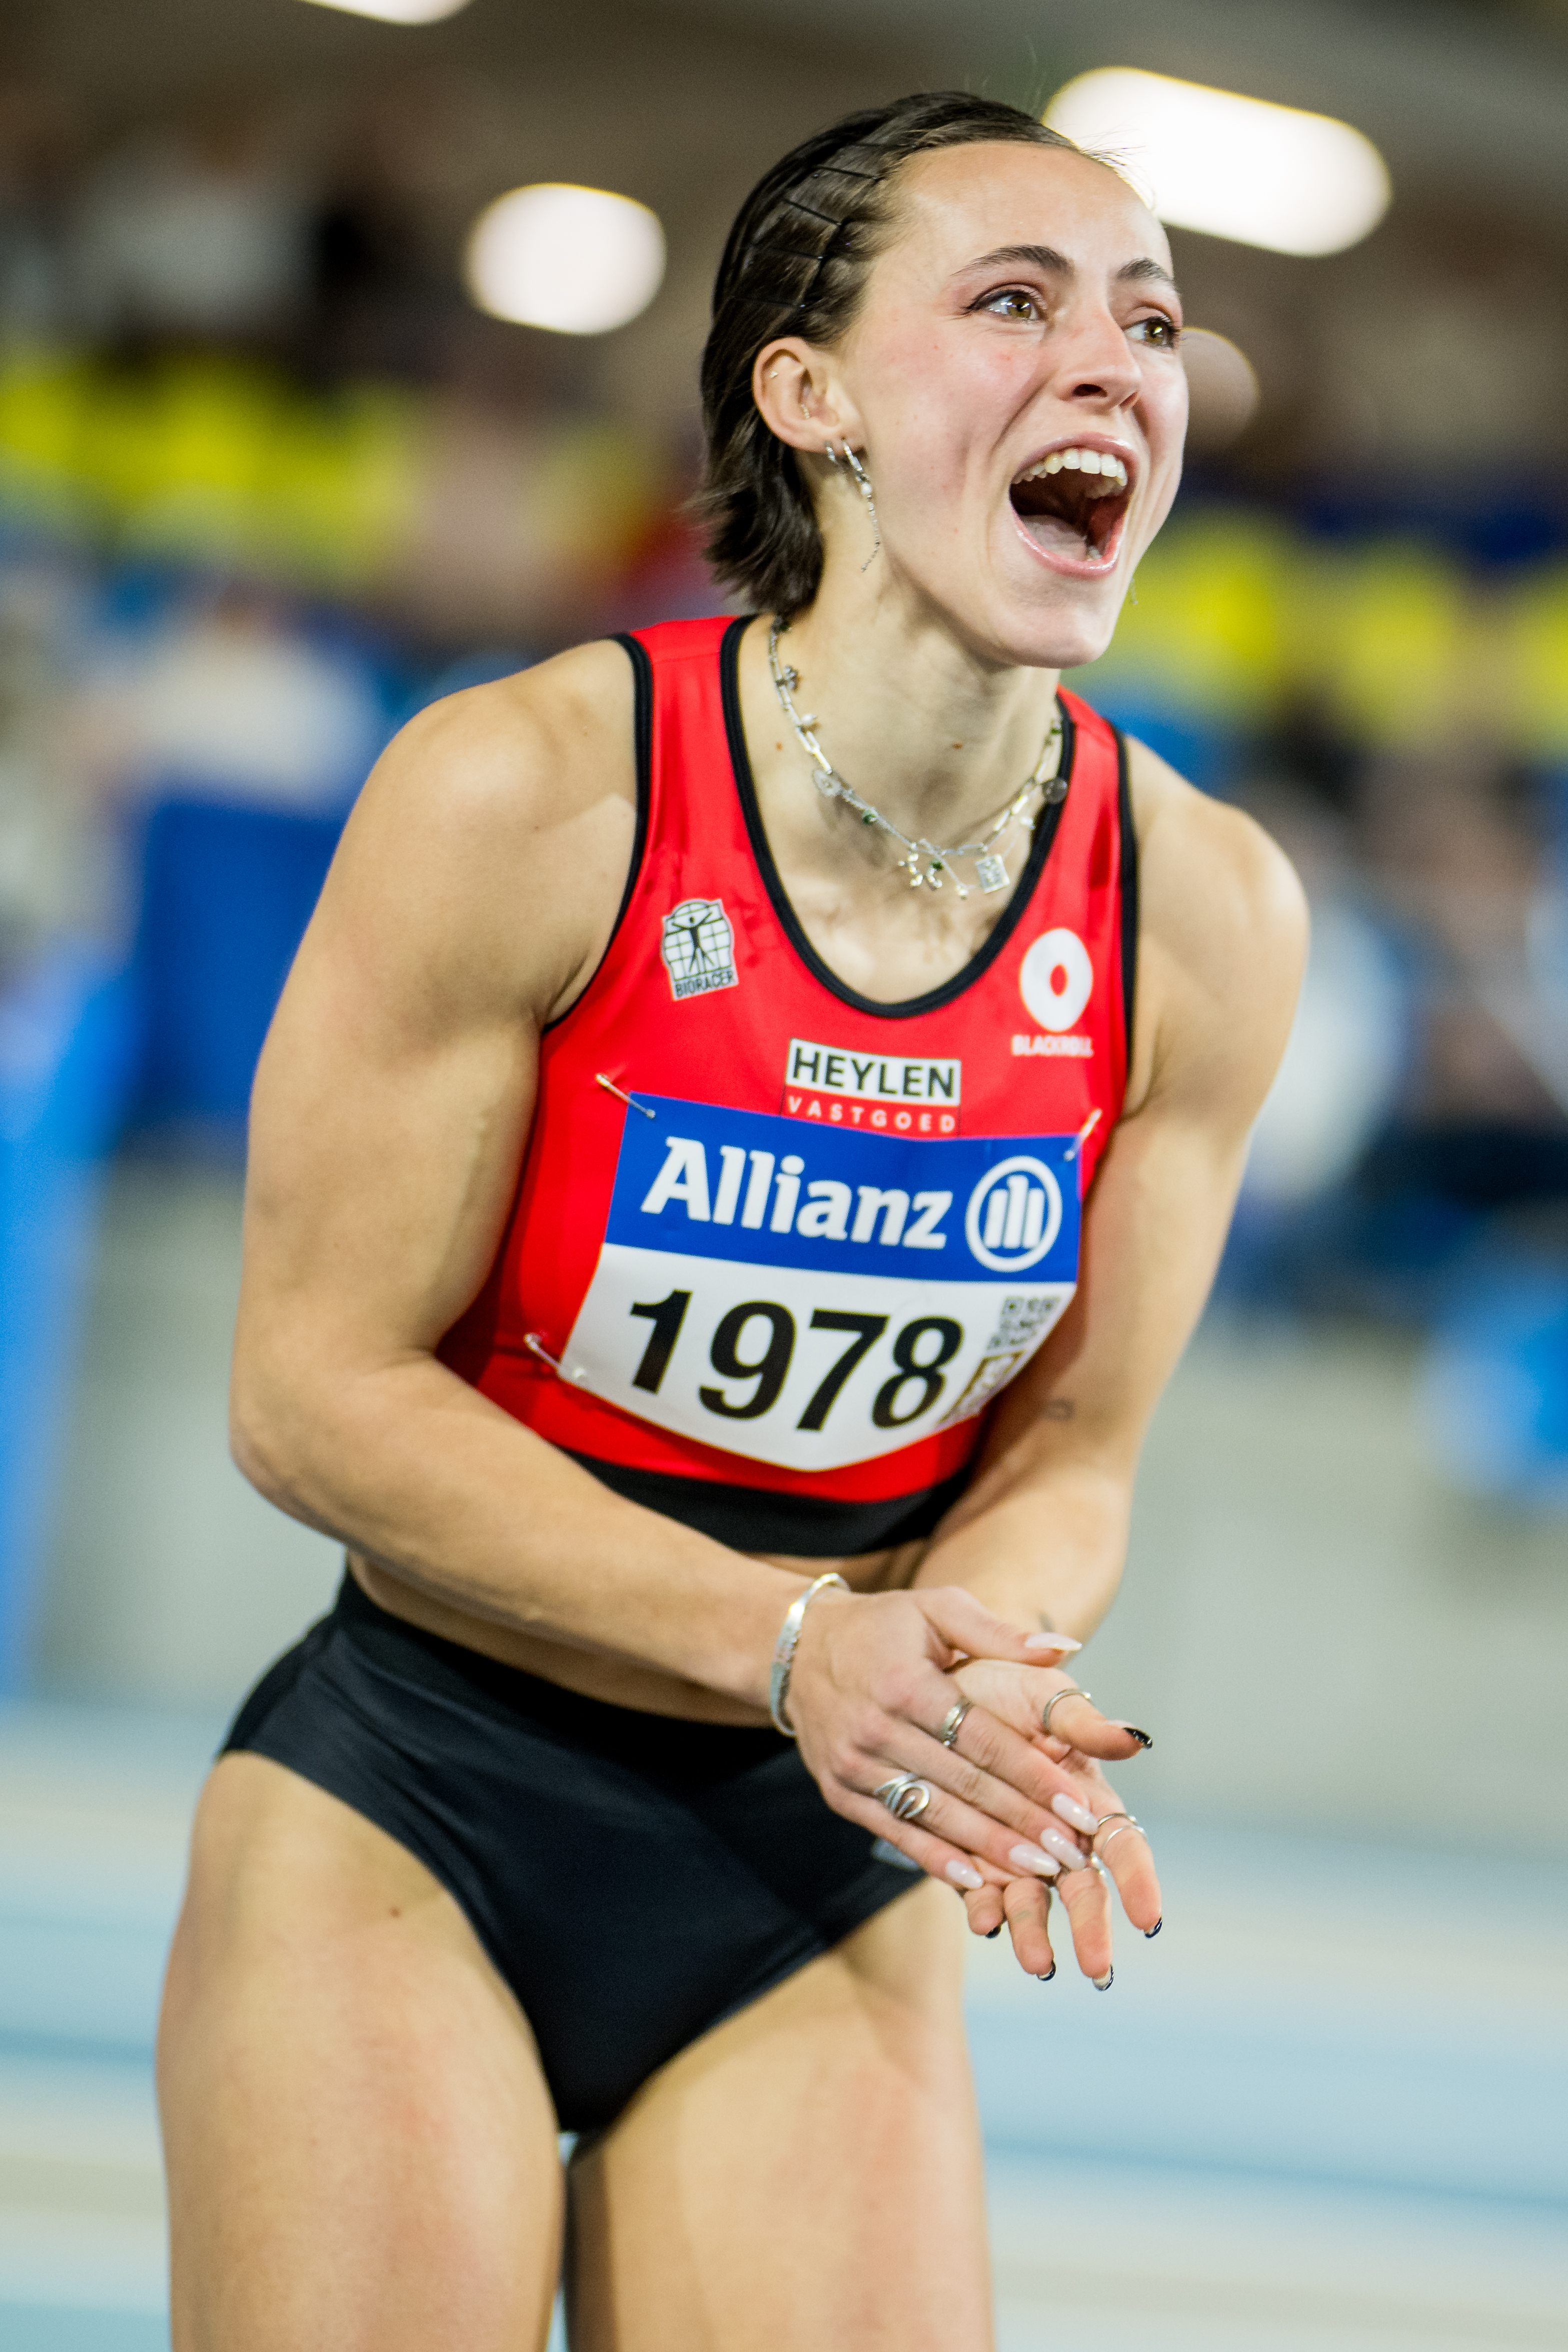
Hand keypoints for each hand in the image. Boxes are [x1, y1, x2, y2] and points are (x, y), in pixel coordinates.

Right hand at [784, 1585, 1104, 1892]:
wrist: (799, 1650)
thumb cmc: (883, 1627)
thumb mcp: (937, 1608)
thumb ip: (999, 1633)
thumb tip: (1065, 1649)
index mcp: (906, 1681)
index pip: (982, 1738)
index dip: (1033, 1775)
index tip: (1078, 1805)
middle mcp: (876, 1727)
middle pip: (963, 1784)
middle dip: (1022, 1822)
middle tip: (1071, 1852)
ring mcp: (853, 1765)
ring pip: (933, 1815)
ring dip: (989, 1849)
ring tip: (1040, 1872)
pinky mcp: (839, 1793)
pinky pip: (894, 1831)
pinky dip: (935, 1858)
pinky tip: (975, 1881)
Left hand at [948, 1660, 1161, 1981]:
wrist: (933, 1683)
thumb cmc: (1002, 1684)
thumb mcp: (1044, 1694)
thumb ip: (1084, 1723)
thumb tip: (1136, 1739)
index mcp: (1086, 1796)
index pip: (1122, 1845)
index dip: (1137, 1880)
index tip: (1147, 1918)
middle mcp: (1055, 1833)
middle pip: (1082, 1888)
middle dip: (1092, 1927)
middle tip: (1096, 1967)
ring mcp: (1012, 1849)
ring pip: (1031, 1900)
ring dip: (1035, 1932)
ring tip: (1037, 1963)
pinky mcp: (968, 1855)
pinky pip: (978, 1889)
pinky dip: (983, 1907)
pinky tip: (982, 1919)